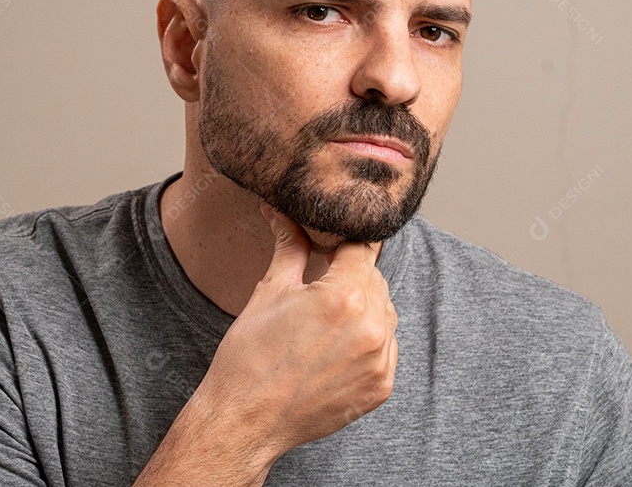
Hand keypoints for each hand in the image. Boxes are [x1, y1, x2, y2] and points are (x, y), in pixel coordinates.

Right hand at [193, 203, 399, 463]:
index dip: (343, 241)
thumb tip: (280, 210)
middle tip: (317, 287)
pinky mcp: (381, 388)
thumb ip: (289, 245)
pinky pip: (385, 348)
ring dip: (362, 309)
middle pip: (375, 279)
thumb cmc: (250, 354)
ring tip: (322, 323)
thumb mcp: (270, 290)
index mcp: (345, 295)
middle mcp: (372, 327)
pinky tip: (333, 349)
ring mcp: (380, 361)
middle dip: (350, 276)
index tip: (331, 243)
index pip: (361, 247)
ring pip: (384, 314)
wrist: (245, 420)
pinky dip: (367, 342)